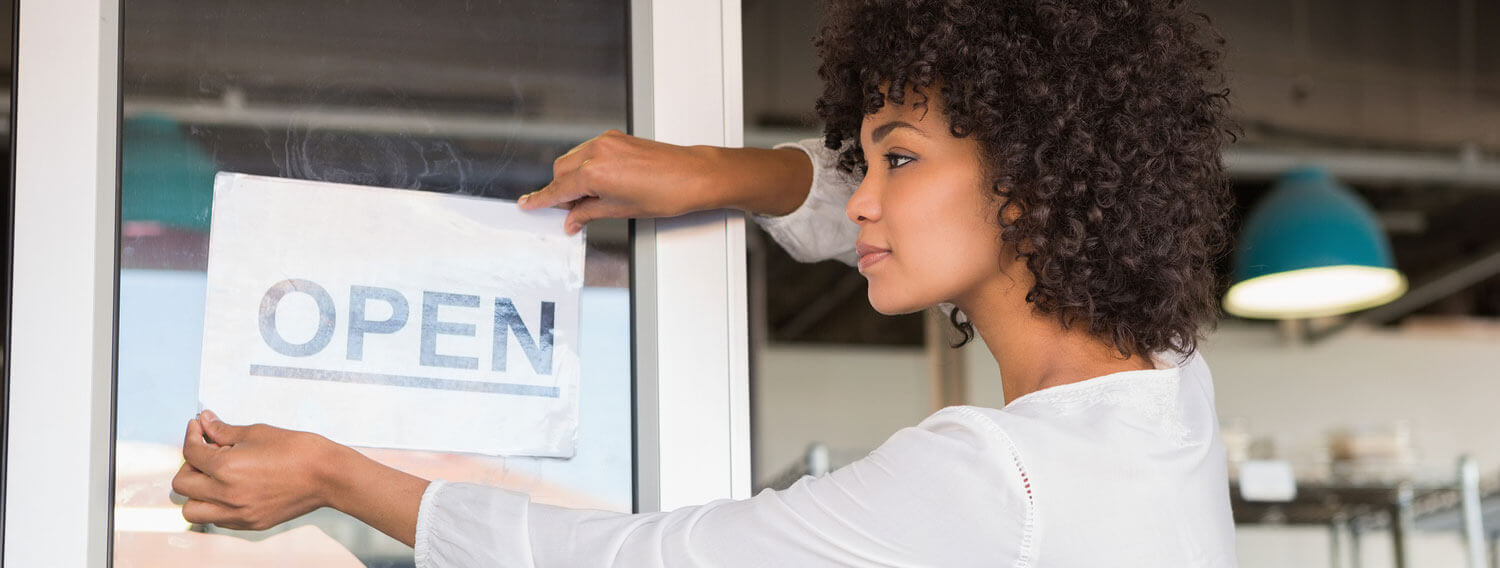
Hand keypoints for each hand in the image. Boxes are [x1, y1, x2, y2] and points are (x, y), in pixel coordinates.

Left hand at [173, 410, 344, 530]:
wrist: (327, 475)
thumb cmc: (299, 451)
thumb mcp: (258, 432)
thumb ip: (225, 431)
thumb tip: (206, 422)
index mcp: (226, 468)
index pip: (190, 452)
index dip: (192, 435)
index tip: (199, 428)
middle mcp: (226, 494)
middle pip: (182, 484)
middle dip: (190, 464)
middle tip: (207, 452)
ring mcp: (237, 513)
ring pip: (192, 510)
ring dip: (196, 492)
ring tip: (213, 477)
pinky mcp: (249, 523)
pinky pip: (216, 520)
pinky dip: (214, 506)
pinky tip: (229, 490)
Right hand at [520, 130, 814, 234]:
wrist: (695, 176)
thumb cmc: (667, 193)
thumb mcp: (621, 210)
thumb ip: (589, 213)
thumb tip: (573, 219)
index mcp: (595, 172)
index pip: (558, 189)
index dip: (541, 200)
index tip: (528, 205)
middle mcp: (597, 152)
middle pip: (561, 171)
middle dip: (559, 191)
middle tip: (568, 211)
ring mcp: (607, 142)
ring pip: (573, 160)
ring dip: (573, 178)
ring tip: (587, 200)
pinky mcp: (617, 138)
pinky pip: (589, 152)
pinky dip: (586, 167)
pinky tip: (598, 183)